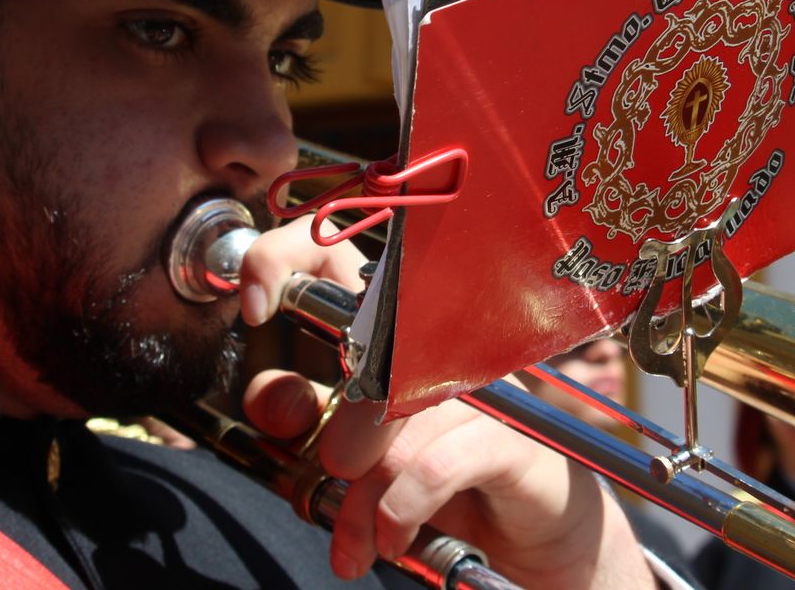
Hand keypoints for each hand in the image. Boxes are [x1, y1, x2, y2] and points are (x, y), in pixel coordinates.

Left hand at [239, 218, 651, 588]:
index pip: (334, 253)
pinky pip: (434, 462)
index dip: (283, 259)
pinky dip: (401, 506)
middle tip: (331, 476)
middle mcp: (441, 342)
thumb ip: (309, 416)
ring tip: (359, 540)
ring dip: (363, 497)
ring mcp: (481, 385)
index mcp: (398, 331)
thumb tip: (270, 398)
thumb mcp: (361, 450)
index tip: (253, 307)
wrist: (540, 537)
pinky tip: (394, 535)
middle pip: (361, 345)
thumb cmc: (452, 482)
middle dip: (333, 427)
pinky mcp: (512, 437)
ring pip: (390, 421)